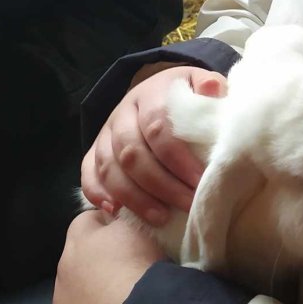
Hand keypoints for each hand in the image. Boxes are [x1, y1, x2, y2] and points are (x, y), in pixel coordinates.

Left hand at [53, 209, 166, 303]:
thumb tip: (123, 220)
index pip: (92, 220)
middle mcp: (64, 268)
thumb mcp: (141, 227)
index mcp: (81, 237)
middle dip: (102, 262)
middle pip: (82, 258)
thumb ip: (126, 219)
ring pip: (78, 292)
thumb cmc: (142, 268)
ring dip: (96, 295)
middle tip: (132, 272)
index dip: (114, 226)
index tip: (135, 237)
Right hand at [80, 66, 225, 226]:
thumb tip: (214, 91)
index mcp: (150, 94)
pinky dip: (98, 194)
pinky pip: (88, 173)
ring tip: (160, 218)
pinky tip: (116, 212)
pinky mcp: (94, 151)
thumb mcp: (199, 85)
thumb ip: (209, 88)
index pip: (158, 126)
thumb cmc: (185, 97)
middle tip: (186, 205)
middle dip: (160, 184)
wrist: (157, 92)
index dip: (178, 158)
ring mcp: (105, 132)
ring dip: (134, 196)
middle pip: (132, 151)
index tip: (199, 181)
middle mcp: (122, 112)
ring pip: (110, 167)